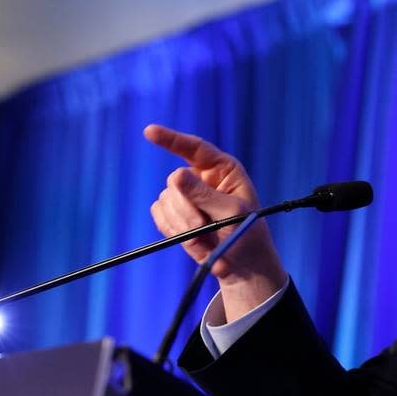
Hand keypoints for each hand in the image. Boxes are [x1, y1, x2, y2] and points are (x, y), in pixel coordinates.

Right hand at [144, 124, 286, 320]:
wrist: (242, 264)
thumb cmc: (248, 233)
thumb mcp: (233, 213)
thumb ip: (205, 195)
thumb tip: (175, 174)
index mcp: (222, 169)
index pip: (194, 148)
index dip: (171, 138)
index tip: (149, 131)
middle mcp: (201, 177)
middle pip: (175, 182)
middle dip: (187, 208)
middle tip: (203, 227)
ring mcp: (185, 195)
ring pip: (165, 201)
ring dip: (184, 225)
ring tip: (207, 239)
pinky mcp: (173, 213)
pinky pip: (159, 216)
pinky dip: (175, 232)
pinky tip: (195, 241)